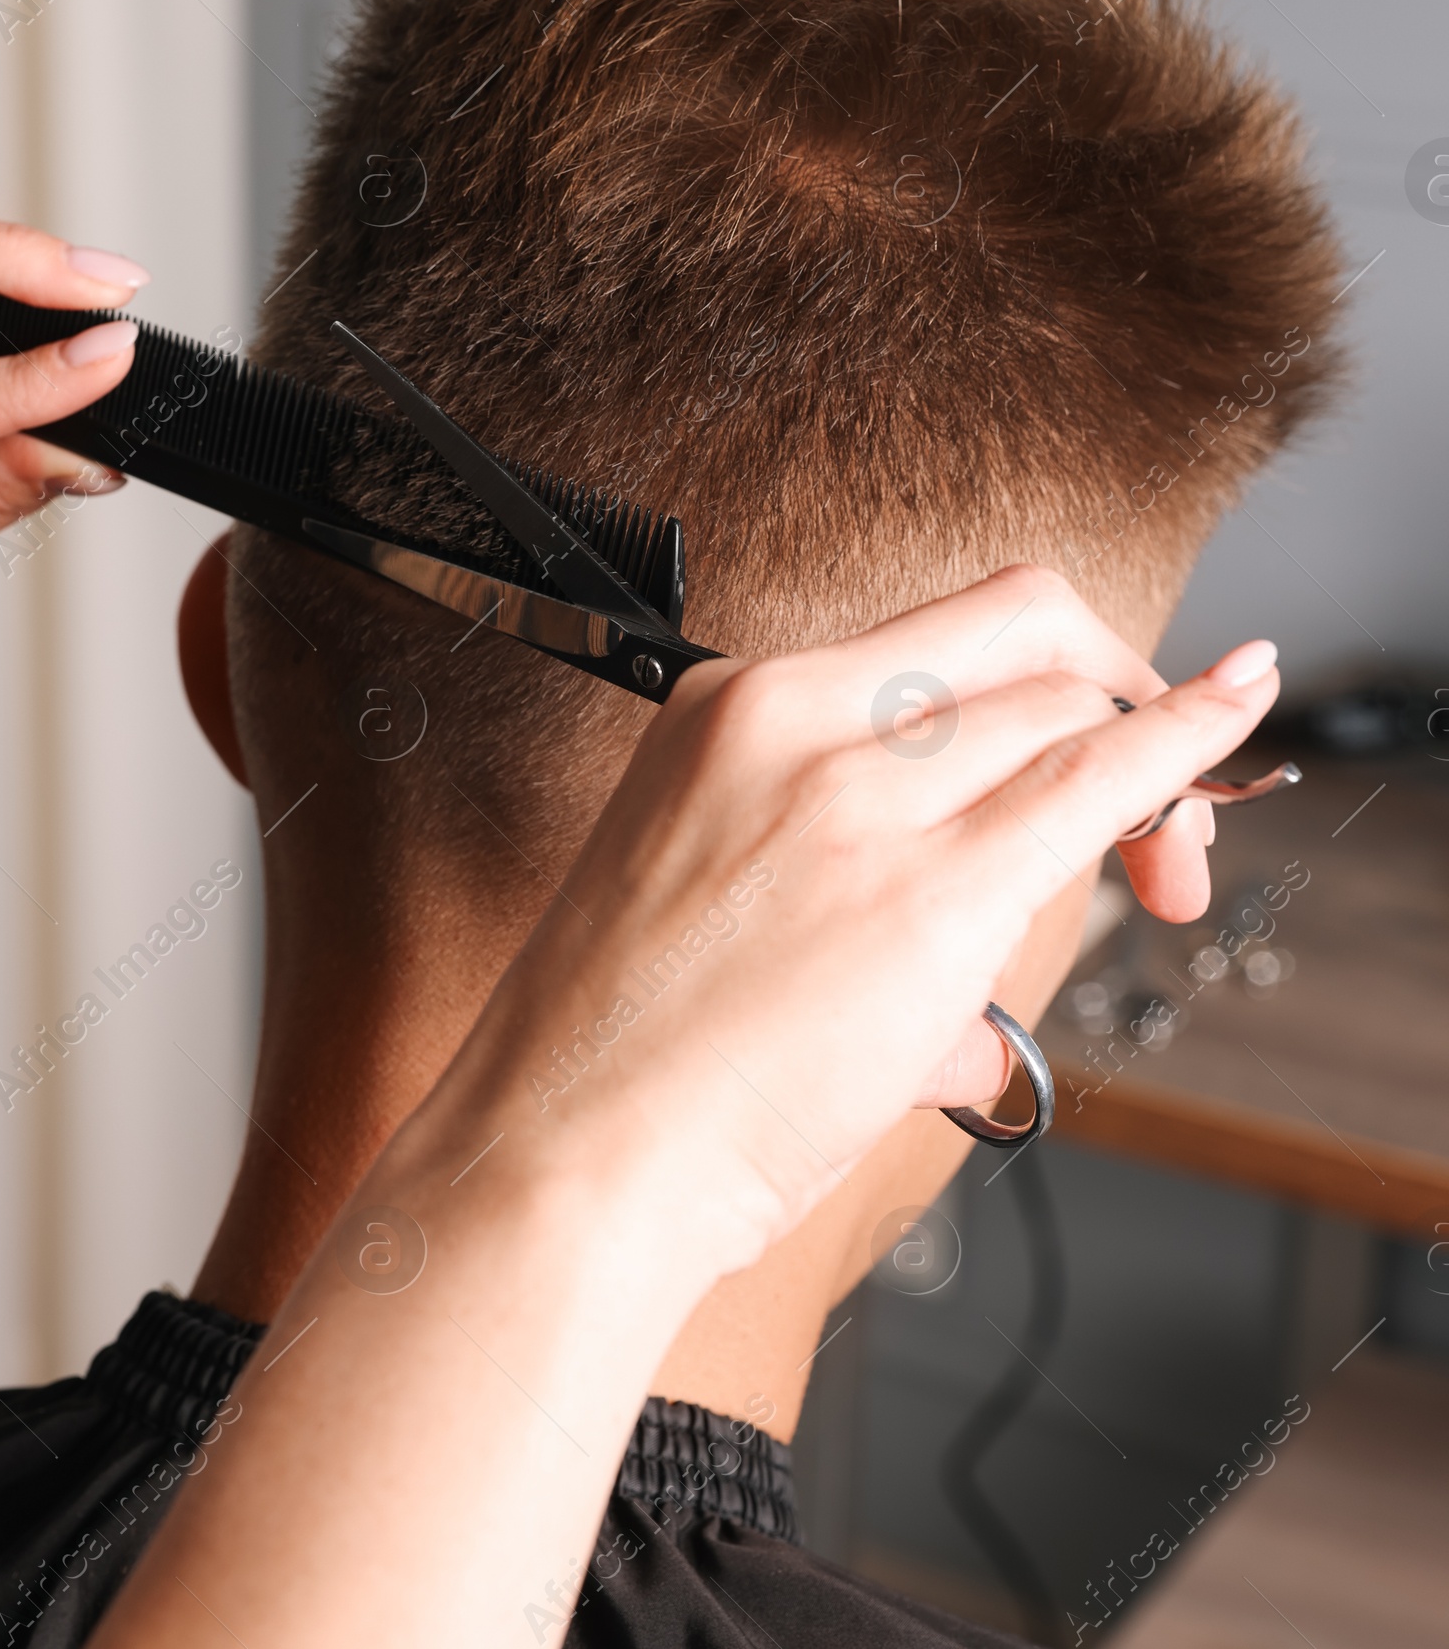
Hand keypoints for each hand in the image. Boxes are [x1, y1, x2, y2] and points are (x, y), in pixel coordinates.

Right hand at [430, 565, 1277, 1278]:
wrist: (561, 1153)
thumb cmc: (621, 1056)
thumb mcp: (707, 888)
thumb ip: (843, 873)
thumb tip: (970, 968)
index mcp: (733, 707)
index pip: (940, 637)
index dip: (1047, 671)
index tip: (1092, 726)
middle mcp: (794, 719)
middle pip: (1020, 637)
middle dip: (1117, 698)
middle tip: (1155, 808)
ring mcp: (859, 799)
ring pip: (1062, 707)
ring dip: (1150, 770)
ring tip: (1169, 866)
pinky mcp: (924, 897)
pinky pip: (1093, 783)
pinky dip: (1182, 747)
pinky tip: (1228, 730)